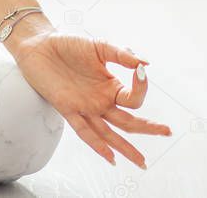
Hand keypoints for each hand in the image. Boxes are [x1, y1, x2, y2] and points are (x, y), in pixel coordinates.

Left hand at [12, 30, 171, 167]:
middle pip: (128, 121)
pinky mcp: (67, 109)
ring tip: (142, 161)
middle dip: (148, 128)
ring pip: (110, 133)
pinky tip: (111, 157)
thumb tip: (145, 63)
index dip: (141, 87)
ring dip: (126, 147)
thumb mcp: (99, 46)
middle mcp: (100, 101)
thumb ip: (121, 55)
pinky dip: (98, 145)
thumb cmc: (68, 44)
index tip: (140, 71)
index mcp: (110, 86)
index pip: (133, 98)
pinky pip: (84, 132)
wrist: (40, 45)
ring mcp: (85, 107)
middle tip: (167, 132)